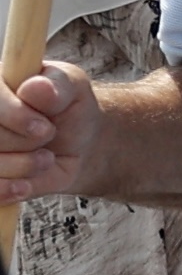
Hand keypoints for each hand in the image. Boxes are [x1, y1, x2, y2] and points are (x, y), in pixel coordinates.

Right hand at [0, 61, 100, 201]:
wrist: (77, 144)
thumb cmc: (68, 108)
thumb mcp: (72, 87)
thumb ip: (57, 85)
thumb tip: (37, 86)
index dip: (14, 116)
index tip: (44, 127)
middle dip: (27, 142)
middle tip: (48, 135)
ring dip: (25, 165)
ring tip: (45, 157)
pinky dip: (12, 189)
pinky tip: (26, 184)